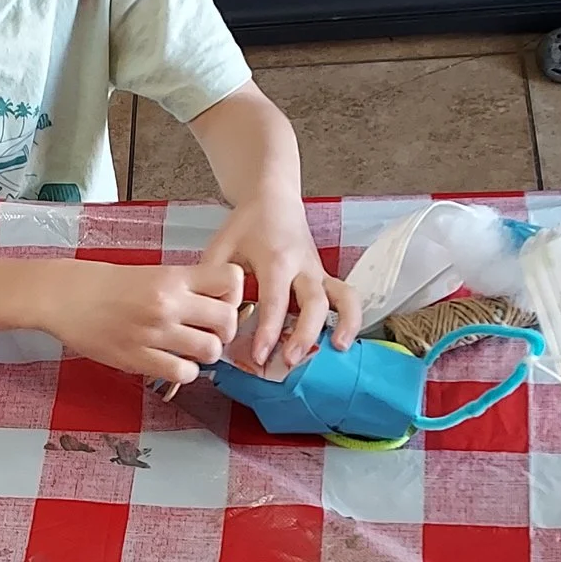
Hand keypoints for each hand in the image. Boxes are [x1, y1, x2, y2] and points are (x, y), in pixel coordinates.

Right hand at [47, 259, 242, 385]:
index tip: (221, 303)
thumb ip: (183, 287)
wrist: (65, 296)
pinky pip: (183, 372)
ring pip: (210, 351)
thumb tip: (215, 306)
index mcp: (172, 276)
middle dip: (225, 331)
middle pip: (227, 320)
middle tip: (210, 333)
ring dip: (206, 354)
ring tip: (190, 350)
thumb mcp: (151, 272)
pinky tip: (174, 363)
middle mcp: (168, 303)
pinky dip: (185, 371)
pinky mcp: (138, 358)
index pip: (231, 279)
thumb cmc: (105, 284)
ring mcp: (154, 332)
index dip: (234, 295)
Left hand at [202, 198, 360, 371]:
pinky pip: (346, 295)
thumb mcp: (220, 248)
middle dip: (304, 334)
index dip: (268, 331)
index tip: (259, 356)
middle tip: (290, 361)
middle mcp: (302, 266)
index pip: (275, 300)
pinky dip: (350, 316)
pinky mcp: (325, 276)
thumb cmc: (244, 226)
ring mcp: (318, 271)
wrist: (273, 199)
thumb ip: (212, 282)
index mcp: (275, 259)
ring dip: (343, 323)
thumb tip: (210, 321)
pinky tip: (342, 340)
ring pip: (341, 297)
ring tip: (337, 349)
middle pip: (313, 302)